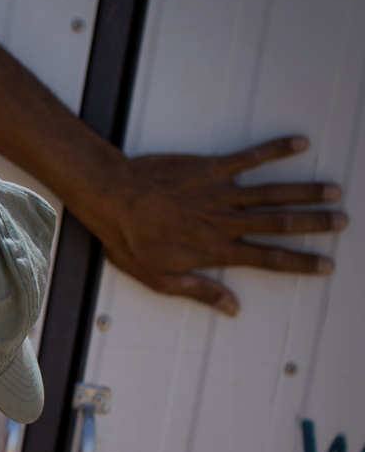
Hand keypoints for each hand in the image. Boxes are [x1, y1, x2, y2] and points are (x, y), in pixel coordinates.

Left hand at [76, 136, 346, 315]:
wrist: (110, 198)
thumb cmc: (128, 239)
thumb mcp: (158, 279)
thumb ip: (199, 291)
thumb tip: (232, 308)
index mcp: (215, 250)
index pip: (268, 259)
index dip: (300, 263)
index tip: (325, 265)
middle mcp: (224, 221)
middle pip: (279, 224)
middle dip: (314, 224)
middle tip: (342, 222)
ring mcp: (219, 192)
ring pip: (272, 192)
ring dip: (305, 191)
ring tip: (334, 191)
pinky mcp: (210, 168)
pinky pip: (249, 157)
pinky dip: (275, 149)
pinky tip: (300, 143)